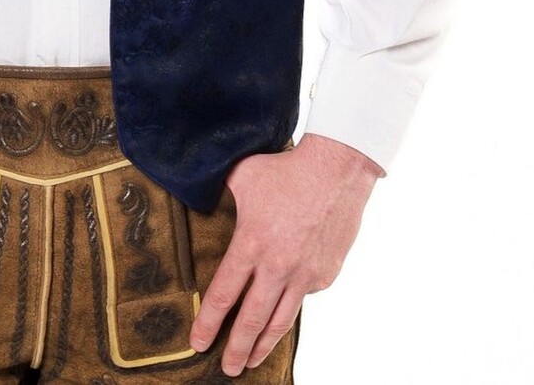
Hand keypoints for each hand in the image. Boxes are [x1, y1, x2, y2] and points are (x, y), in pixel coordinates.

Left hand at [189, 134, 382, 376]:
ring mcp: (304, 274)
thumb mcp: (242, 176)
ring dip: (263, 344)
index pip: (224, 294)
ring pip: (280, 320)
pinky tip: (279, 317)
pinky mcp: (324, 275)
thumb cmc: (285, 169)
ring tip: (251, 360)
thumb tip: (198, 192)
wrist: (336, 169)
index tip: (197, 343)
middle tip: (226, 369)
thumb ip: (220, 193)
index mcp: (251, 243)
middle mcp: (277, 266)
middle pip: (251, 319)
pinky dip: (288, 308)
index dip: (208, 323)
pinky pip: (302, 297)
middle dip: (235, 348)